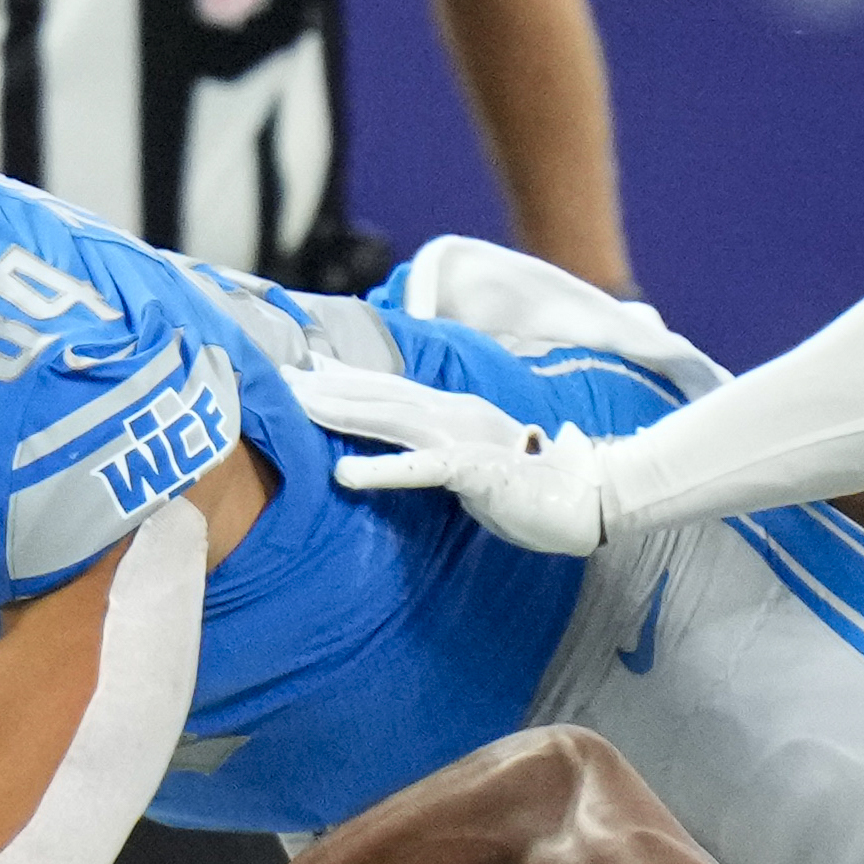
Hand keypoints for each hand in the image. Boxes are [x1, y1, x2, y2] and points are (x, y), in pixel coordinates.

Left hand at [290, 363, 609, 556]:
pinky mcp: (473, 470)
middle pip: (377, 394)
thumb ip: (441, 449)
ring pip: (389, 418)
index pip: (385, 389)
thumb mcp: (475, 459)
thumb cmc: (532, 486)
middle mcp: (451, 415)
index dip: (339, 377)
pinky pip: (420, 470)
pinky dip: (380, 470)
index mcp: (451, 412)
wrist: (587, 497)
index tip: (296, 366)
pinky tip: (342, 476)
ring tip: (296, 404)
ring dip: (340, 411)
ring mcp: (462, 439)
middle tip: (275, 373)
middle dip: (323, 385)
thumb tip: (413, 449)